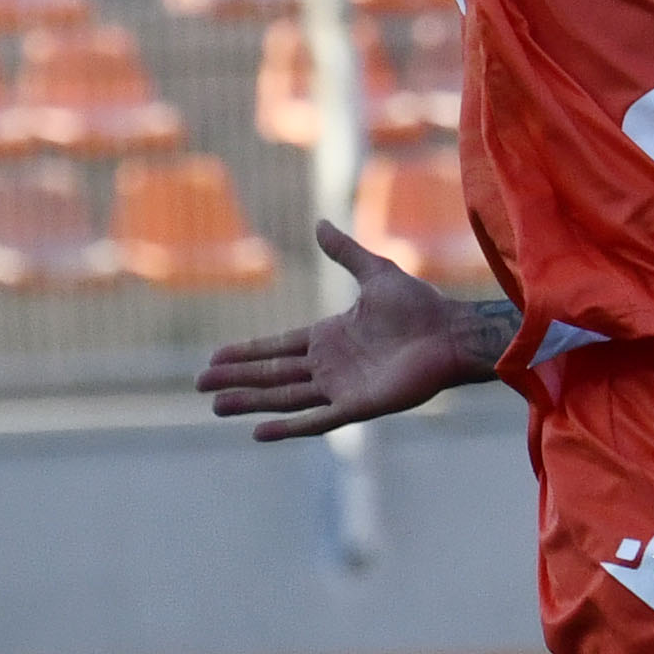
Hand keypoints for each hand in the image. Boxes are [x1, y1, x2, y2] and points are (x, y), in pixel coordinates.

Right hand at [197, 225, 502, 440]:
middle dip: (237, 379)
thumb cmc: (421, 306)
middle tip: (201, 385)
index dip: (246, 353)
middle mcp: (330, 365)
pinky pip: (317, 420)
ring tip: (217, 406)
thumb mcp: (375, 272)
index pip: (277, 347)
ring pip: (285, 398)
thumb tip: (320, 223)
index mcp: (329, 337)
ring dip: (252, 401)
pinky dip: (288, 427)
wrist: (452, 332)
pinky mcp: (358, 406)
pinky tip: (259, 431)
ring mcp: (341, 388)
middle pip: (273, 374)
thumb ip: (345, 252)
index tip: (214, 358)